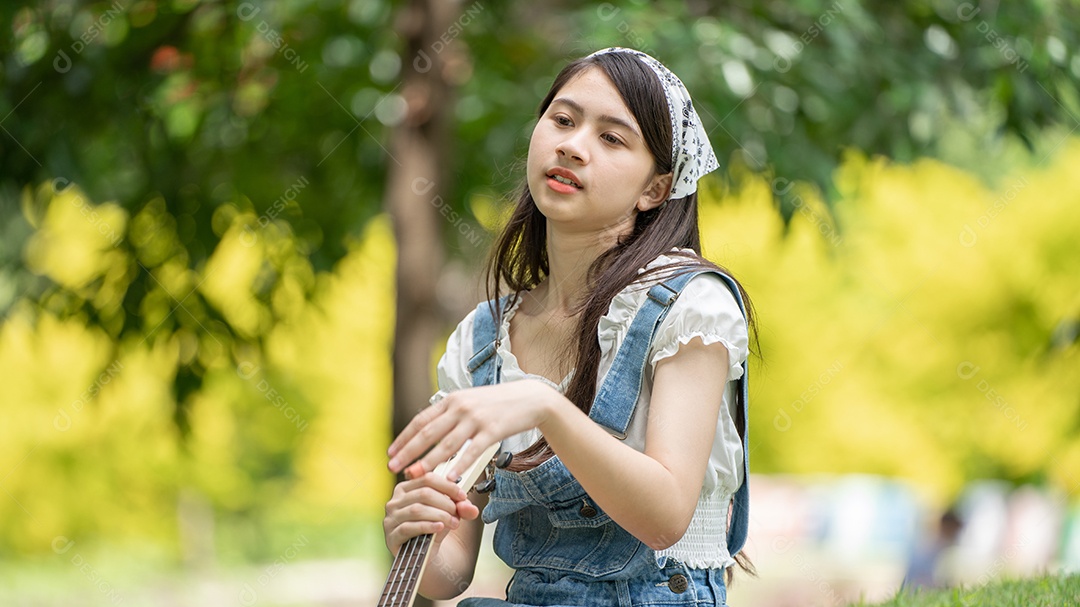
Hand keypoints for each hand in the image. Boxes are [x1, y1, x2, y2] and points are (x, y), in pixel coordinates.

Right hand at [382, 471, 479, 556]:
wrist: (423, 556)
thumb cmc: (432, 529)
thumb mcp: (448, 515)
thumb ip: (460, 509)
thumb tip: (471, 508)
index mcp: (406, 489)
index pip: (427, 478)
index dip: (447, 486)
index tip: (462, 496)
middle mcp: (395, 501)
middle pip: (423, 493)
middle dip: (446, 503)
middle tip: (458, 513)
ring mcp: (390, 519)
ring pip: (417, 509)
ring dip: (440, 515)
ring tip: (453, 522)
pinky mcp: (391, 536)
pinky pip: (409, 527)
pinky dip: (428, 526)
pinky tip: (440, 528)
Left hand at [387, 379, 558, 480]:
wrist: (529, 398)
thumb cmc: (497, 403)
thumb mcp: (469, 401)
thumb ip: (450, 413)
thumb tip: (428, 430)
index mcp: (452, 400)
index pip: (421, 421)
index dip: (404, 438)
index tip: (391, 453)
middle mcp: (460, 407)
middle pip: (428, 433)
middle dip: (408, 452)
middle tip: (393, 467)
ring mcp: (476, 418)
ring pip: (447, 444)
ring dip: (429, 461)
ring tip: (415, 475)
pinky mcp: (492, 430)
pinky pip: (472, 450)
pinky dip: (460, 464)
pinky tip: (450, 477)